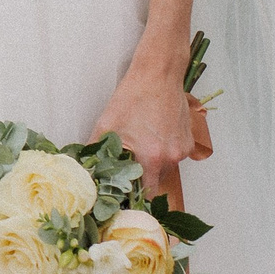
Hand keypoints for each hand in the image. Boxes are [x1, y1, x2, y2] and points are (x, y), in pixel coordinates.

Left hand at [92, 52, 202, 198]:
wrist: (159, 75)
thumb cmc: (133, 97)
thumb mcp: (106, 125)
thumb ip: (96, 152)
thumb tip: (85, 171)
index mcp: (150, 157)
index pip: (144, 197)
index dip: (132, 199)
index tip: (123, 197)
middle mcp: (170, 158)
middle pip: (155, 184)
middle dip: (141, 181)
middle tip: (127, 169)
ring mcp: (182, 151)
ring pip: (165, 171)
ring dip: (152, 166)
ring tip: (140, 147)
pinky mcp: (189, 143)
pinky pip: (174, 158)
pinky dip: (163, 154)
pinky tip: (154, 137)